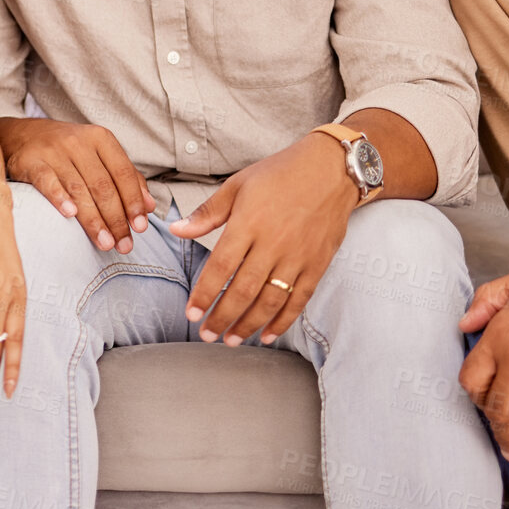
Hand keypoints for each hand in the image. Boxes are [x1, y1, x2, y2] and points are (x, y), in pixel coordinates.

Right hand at [0, 117, 153, 252]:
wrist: (23, 135)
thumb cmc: (69, 151)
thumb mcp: (99, 155)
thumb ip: (126, 178)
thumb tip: (149, 206)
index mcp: (101, 139)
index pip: (123, 173)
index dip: (133, 201)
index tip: (140, 227)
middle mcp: (79, 142)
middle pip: (103, 185)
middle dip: (116, 219)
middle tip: (123, 245)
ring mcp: (54, 151)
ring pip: (79, 189)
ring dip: (94, 220)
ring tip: (105, 243)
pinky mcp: (32, 161)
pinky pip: (47, 182)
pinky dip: (60, 198)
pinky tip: (70, 215)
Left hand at [169, 132, 355, 345]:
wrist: (331, 169)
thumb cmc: (280, 173)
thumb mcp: (238, 185)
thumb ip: (208, 213)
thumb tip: (177, 229)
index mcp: (249, 223)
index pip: (221, 266)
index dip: (205, 293)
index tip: (191, 313)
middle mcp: (273, 243)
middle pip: (243, 290)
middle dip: (222, 317)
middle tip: (207, 334)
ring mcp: (298, 256)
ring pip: (270, 300)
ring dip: (248, 324)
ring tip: (231, 339)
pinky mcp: (318, 264)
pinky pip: (299, 299)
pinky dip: (283, 320)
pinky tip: (268, 334)